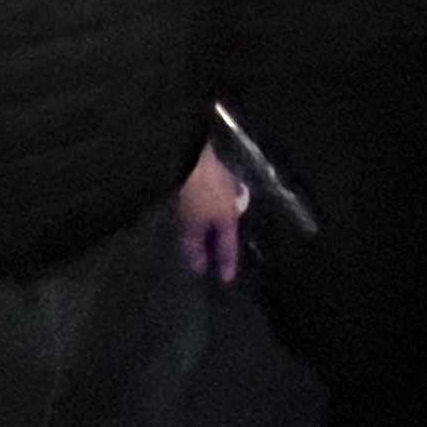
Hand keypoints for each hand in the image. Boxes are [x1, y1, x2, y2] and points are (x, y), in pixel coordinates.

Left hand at [177, 143, 245, 281]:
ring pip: (223, 208)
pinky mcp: (218, 168)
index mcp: (229, 217)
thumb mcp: (192, 221)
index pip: (229, 246)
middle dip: (222, 239)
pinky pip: (217, 194)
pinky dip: (211, 203)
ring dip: (215, 219)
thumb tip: (199, 267)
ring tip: (207, 225)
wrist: (199, 147)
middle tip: (216, 251)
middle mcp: (234, 201)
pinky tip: (204, 201)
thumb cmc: (197, 188)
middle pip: (228, 225)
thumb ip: (194, 244)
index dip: (227, 263)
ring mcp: (228, 183)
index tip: (227, 279)